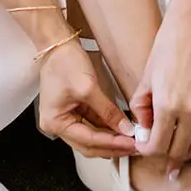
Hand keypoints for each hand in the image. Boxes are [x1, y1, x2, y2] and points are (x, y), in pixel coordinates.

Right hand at [36, 38, 138, 157]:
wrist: (58, 44)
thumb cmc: (65, 62)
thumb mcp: (88, 88)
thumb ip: (108, 112)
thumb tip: (125, 129)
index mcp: (55, 122)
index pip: (88, 140)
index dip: (112, 143)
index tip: (131, 143)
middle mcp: (57, 125)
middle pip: (89, 145)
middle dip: (112, 147)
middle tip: (135, 146)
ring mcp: (65, 119)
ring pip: (92, 138)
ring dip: (111, 140)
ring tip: (132, 140)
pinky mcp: (74, 112)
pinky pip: (92, 126)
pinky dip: (107, 129)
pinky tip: (122, 130)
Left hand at [127, 10, 190, 171]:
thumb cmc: (169, 46)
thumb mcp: (146, 77)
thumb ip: (142, 106)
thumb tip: (143, 127)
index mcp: (167, 104)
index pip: (157, 145)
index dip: (148, 152)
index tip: (144, 149)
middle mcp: (190, 110)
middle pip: (178, 151)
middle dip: (168, 161)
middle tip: (163, 166)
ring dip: (187, 158)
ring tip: (179, 167)